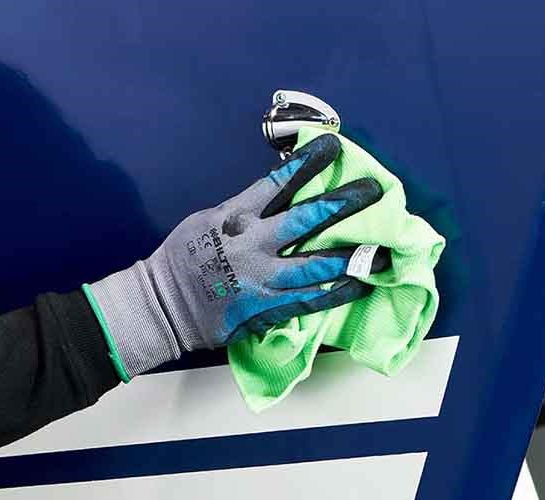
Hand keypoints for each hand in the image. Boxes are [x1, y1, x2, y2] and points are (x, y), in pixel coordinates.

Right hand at [84, 134, 387, 379]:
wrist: (162, 305)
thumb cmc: (181, 258)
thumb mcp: (206, 220)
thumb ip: (242, 211)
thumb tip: (276, 196)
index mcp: (235, 216)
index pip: (278, 183)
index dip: (308, 163)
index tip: (334, 147)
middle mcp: (251, 244)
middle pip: (305, 219)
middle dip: (342, 203)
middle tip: (373, 191)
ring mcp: (260, 278)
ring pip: (313, 264)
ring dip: (350, 256)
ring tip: (382, 250)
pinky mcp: (264, 309)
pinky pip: (307, 300)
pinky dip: (335, 293)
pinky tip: (359, 285)